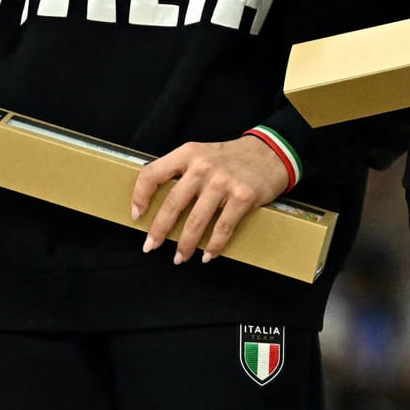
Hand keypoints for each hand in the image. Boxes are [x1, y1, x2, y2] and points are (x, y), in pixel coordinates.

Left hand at [131, 136, 290, 263]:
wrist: (271, 153)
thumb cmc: (233, 158)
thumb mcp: (203, 154)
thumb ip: (183, 172)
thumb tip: (159, 205)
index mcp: (189, 153)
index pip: (153, 174)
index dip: (140, 196)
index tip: (137, 215)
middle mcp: (203, 166)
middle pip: (173, 204)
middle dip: (159, 230)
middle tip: (150, 247)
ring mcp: (224, 182)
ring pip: (196, 221)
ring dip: (185, 244)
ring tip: (180, 257)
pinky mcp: (243, 196)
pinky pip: (223, 228)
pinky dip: (214, 246)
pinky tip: (208, 255)